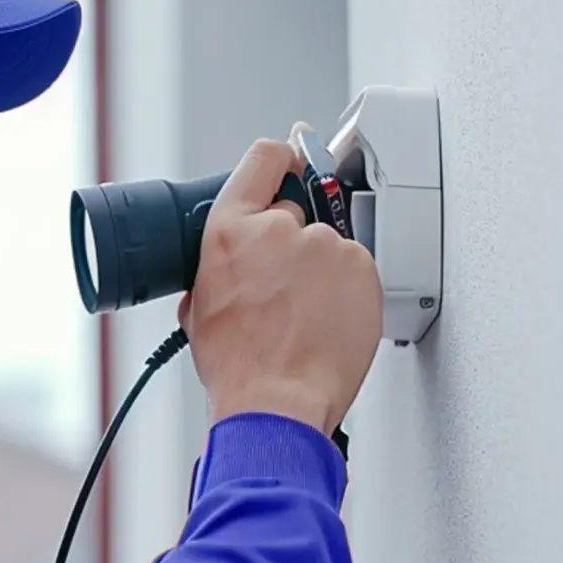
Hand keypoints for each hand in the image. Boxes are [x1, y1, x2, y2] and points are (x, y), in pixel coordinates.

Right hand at [180, 130, 384, 434]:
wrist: (276, 404)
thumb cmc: (238, 368)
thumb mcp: (200, 309)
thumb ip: (219, 267)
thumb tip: (232, 264)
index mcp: (230, 230)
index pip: (264, 158)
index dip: (281, 159)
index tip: (292, 162)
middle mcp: (279, 228)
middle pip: (296, 214)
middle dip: (293, 245)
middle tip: (287, 291)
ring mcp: (325, 245)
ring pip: (328, 247)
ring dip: (322, 274)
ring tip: (306, 318)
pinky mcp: (361, 267)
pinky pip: (356, 270)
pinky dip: (348, 292)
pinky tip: (329, 322)